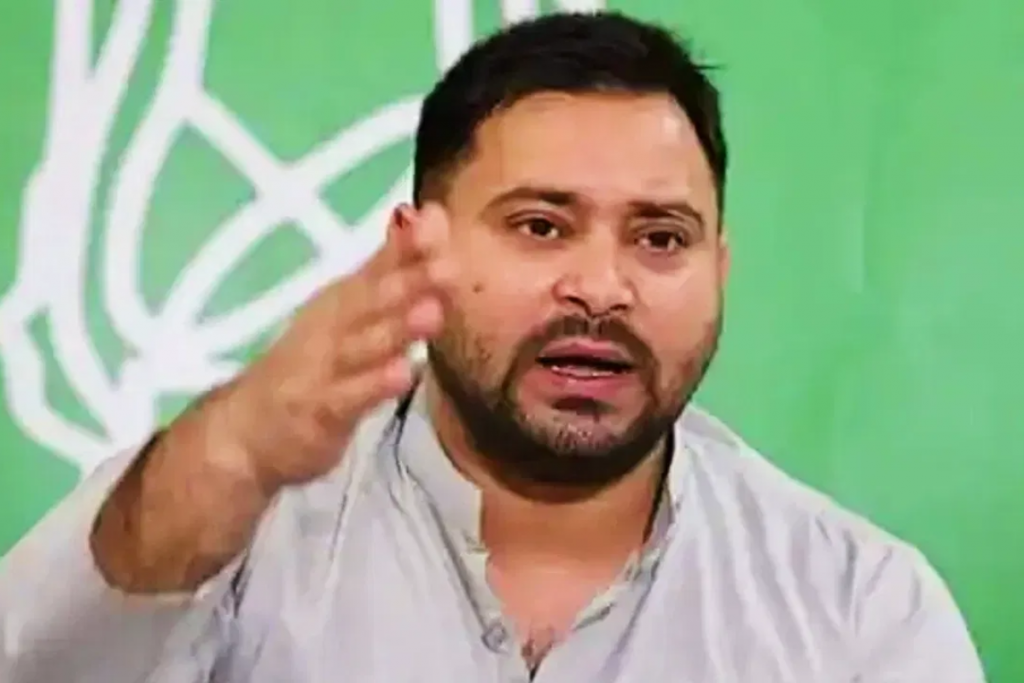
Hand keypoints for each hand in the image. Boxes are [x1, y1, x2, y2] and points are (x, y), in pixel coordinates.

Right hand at [218, 203, 453, 489]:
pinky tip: (404, 374)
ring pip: (361, 346)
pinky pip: (348, 397)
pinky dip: (374, 385)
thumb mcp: (350, 311)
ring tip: (431, 312)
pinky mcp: (318, 412)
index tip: (437, 220)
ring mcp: (322, 369)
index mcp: (343, 299)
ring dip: (395, 329)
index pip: (377, 266)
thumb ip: (391, 268)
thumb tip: (430, 216)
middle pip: (370, 300)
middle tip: (447, 265)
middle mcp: (331, 326)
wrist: (245, 430)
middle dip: (407, 281)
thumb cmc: (312, 365)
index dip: (406, 245)